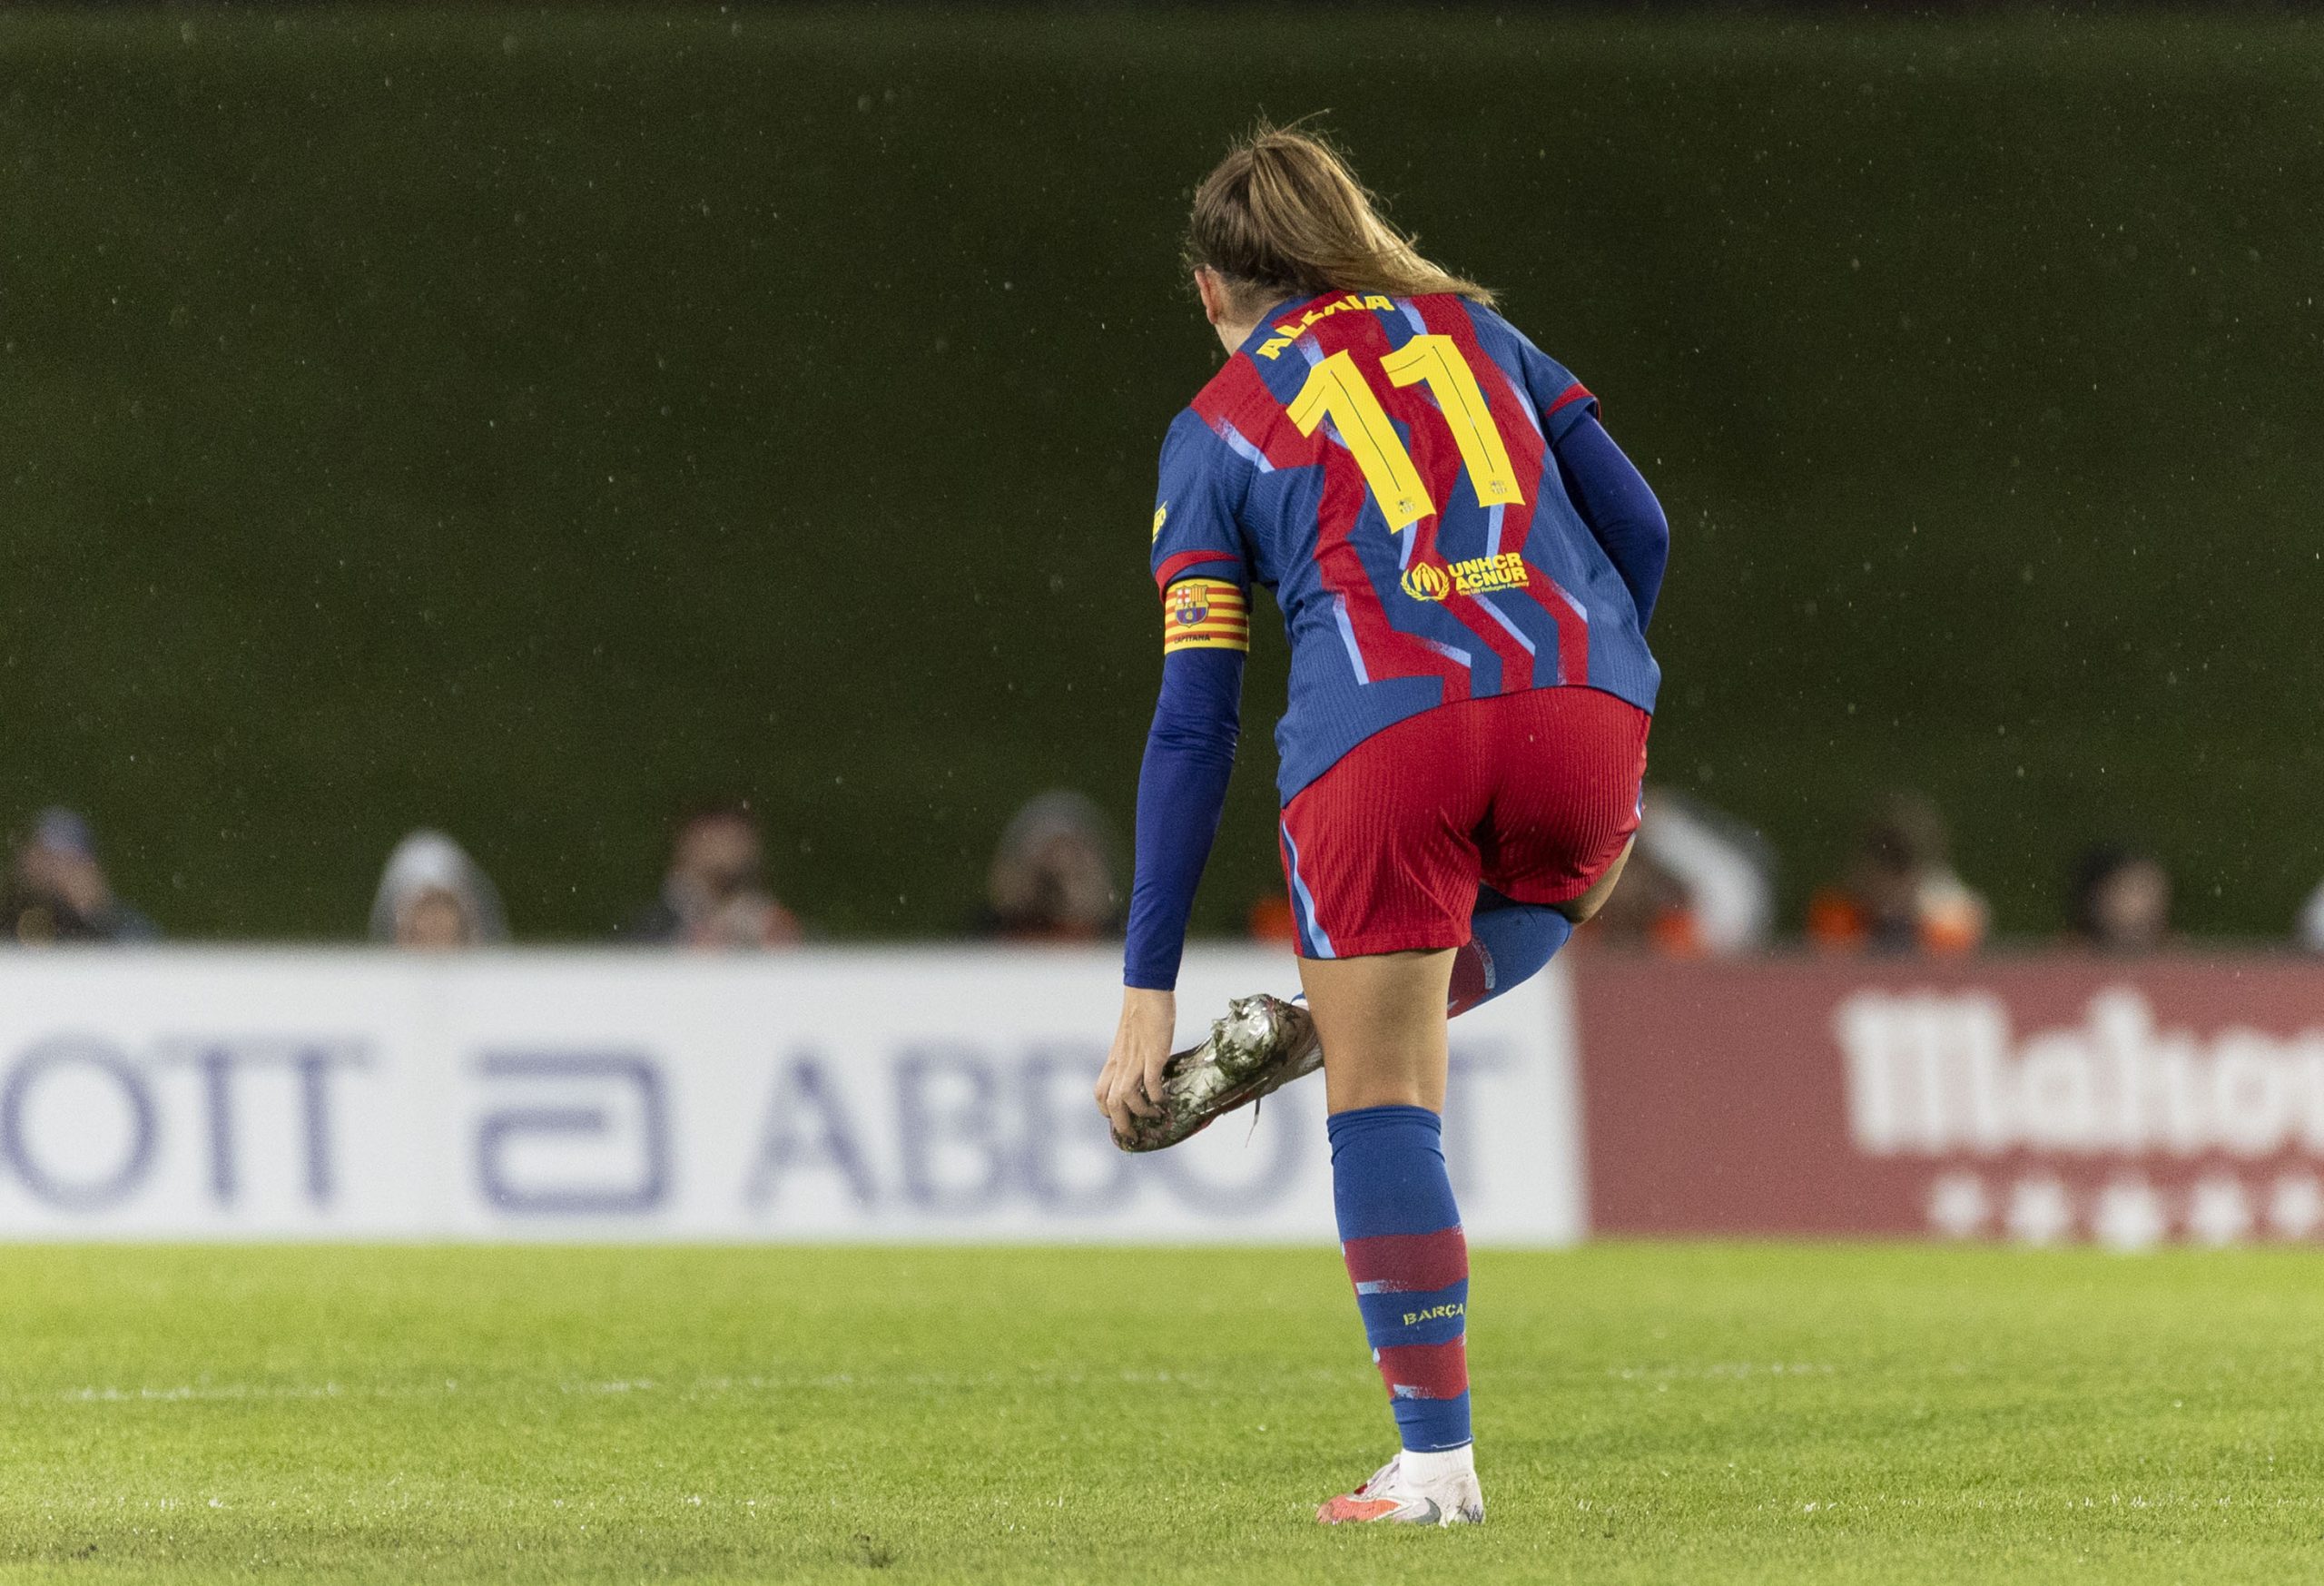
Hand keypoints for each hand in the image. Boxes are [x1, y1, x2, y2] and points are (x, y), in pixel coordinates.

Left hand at [1096, 986, 1175, 1138]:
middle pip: (1111, 1104)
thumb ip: (1131, 1058)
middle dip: (1121, 1125)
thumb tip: (1142, 1074)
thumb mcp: (1129, 1041)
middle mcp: (1121, 1064)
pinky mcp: (1153, 1054)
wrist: (1146, 992)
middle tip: (1135, 1135)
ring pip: (1126, 1098)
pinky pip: (1150, 1083)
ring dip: (1140, 1113)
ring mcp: (1136, 1061)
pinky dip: (1155, 1096)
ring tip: (1154, 1115)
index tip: (1120, 1120)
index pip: (1100, 1094)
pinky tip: (1163, 1099)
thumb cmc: (1140, 1014)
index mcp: (1113, 1062)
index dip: (1106, 1111)